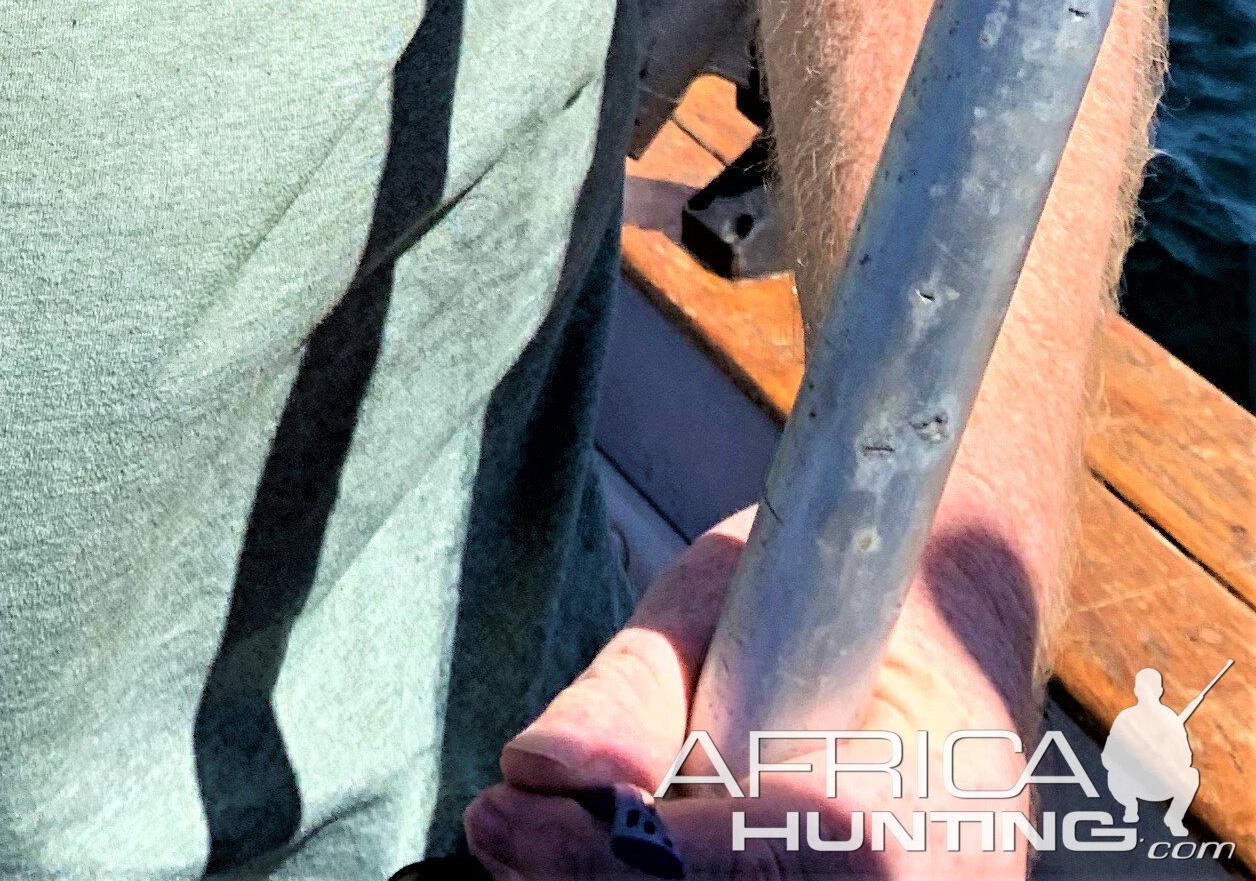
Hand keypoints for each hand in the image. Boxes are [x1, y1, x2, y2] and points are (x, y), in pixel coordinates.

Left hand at [466, 515, 1041, 873]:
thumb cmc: (827, 590)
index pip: (771, 857)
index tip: (503, 812)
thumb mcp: (730, 596)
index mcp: (931, 805)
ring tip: (542, 836)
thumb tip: (538, 772)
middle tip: (499, 829)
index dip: (623, 854)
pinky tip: (605, 853)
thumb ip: (635, 693)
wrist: (946, 623)